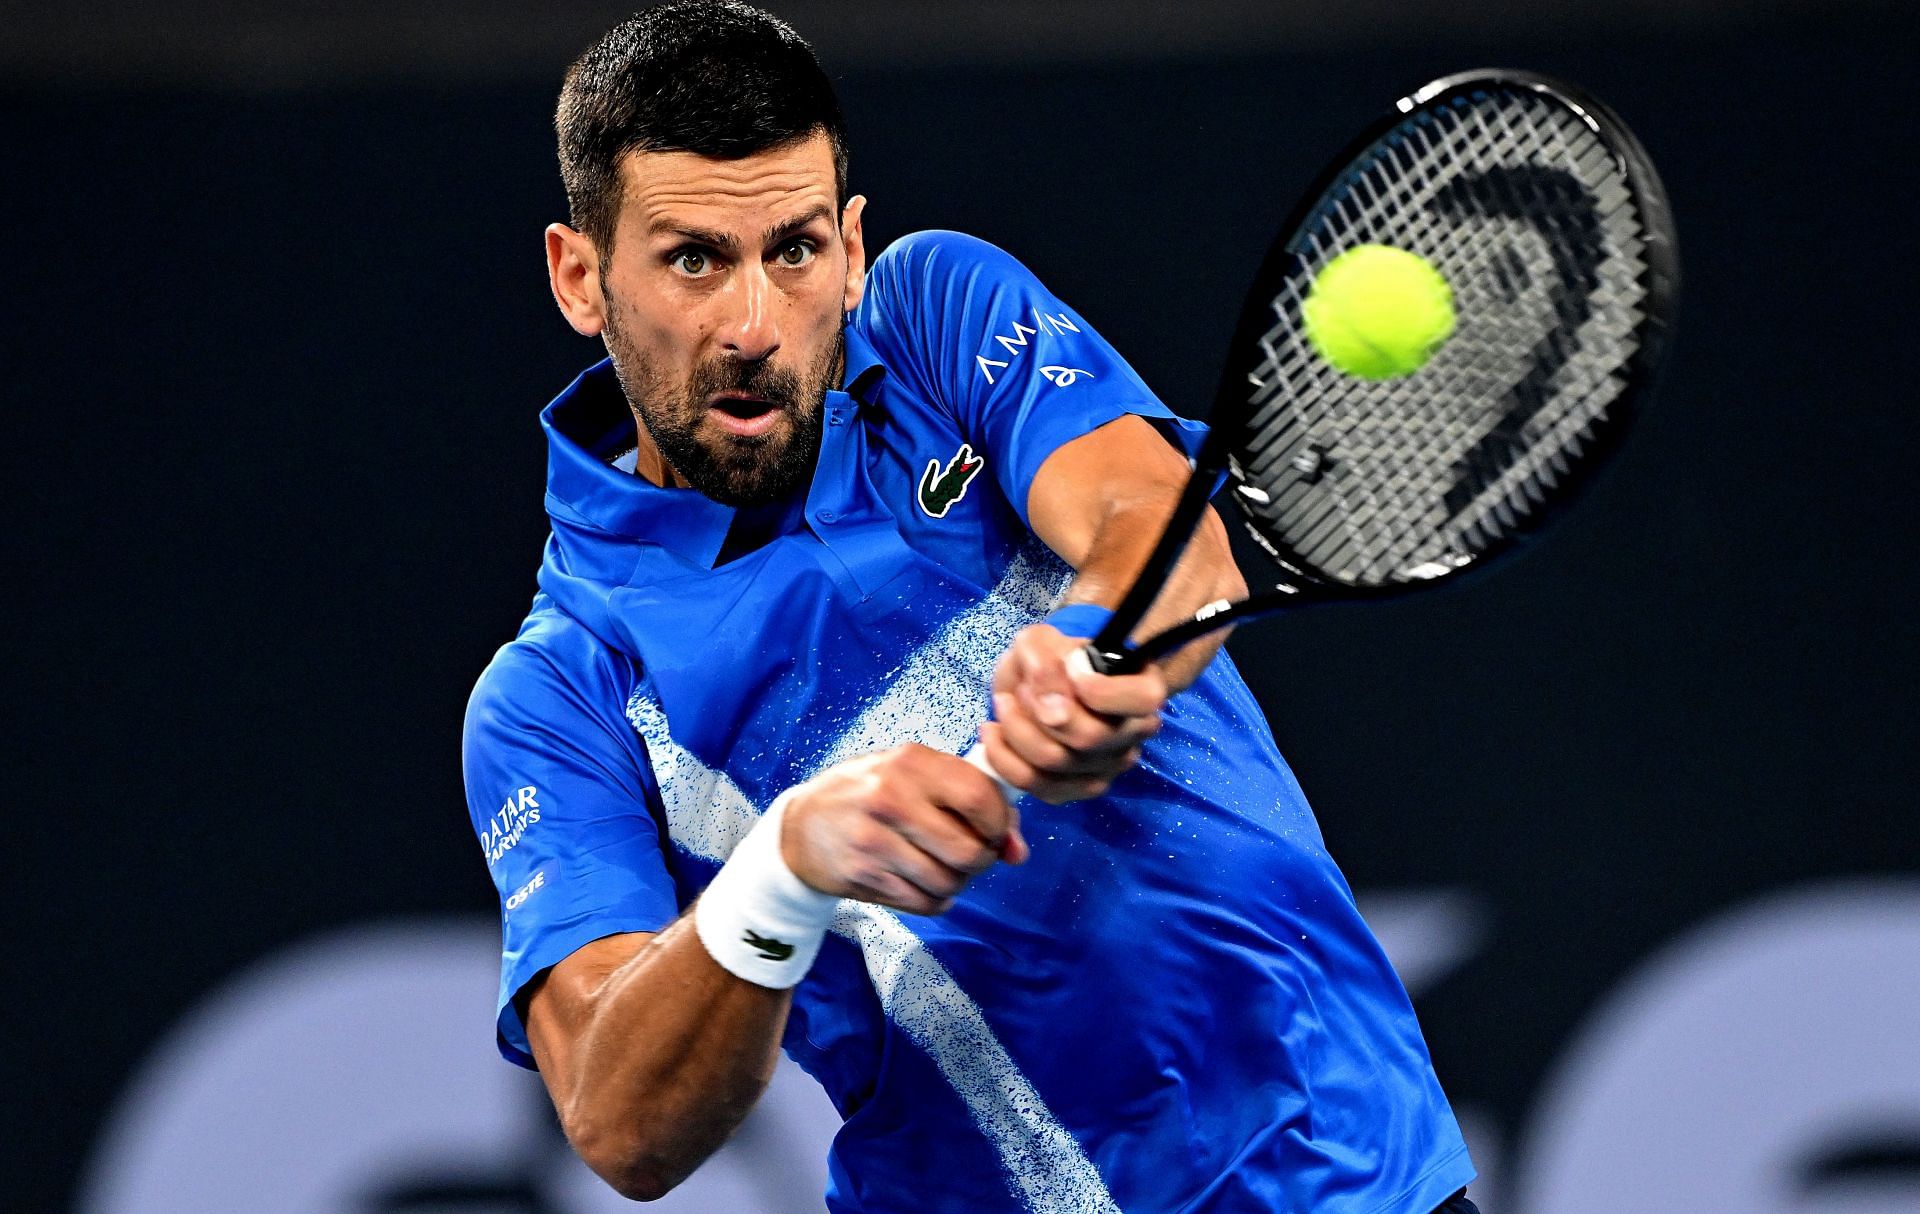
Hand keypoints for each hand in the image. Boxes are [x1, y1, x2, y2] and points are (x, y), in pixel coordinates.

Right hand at [778, 744, 1027, 915]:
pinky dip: (934, 899)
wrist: (802, 827)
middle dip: (981, 861)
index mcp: (910, 762)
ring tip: (942, 867)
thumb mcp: (914, 776)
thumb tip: (1018, 850)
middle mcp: (890, 798)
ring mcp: (873, 840)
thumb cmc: (871, 794)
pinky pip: (924, 903)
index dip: (1000, 823)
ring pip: (948, 883)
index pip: (979, 797)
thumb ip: (970, 800)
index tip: (995, 831)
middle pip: (968, 850)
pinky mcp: (862, 875)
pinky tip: (921, 882)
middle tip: (970, 855)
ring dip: (956, 883)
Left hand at [979, 623, 1166, 803]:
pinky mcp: (1076, 790)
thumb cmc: (1054, 659)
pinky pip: (1036, 783)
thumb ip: (1043, 654)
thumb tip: (1046, 695)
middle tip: (1022, 688)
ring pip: (1057, 761)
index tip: (1070, 669)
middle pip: (1089, 736)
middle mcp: (1133, 735)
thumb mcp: (1044, 640)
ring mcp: (1108, 768)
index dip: (1102, 691)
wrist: (1041, 686)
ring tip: (1004, 703)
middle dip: (1042, 710)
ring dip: (1018, 729)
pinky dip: (1005, 757)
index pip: (1142, 700)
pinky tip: (993, 731)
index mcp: (1143, 692)